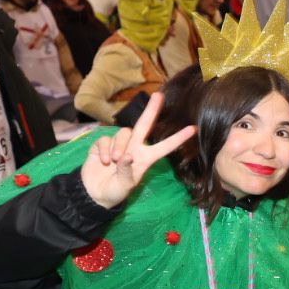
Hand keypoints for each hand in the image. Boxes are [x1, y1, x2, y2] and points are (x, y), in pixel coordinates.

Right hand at [80, 92, 196, 208]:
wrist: (95, 193)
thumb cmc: (115, 191)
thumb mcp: (124, 186)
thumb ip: (126, 171)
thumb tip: (126, 156)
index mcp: (145, 158)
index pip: (164, 146)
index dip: (178, 138)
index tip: (193, 129)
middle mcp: (134, 148)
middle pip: (144, 125)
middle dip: (151, 110)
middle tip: (159, 95)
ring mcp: (119, 145)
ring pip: (123, 133)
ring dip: (118, 146)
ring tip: (112, 161)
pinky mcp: (103, 144)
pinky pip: (105, 139)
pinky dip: (104, 149)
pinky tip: (102, 161)